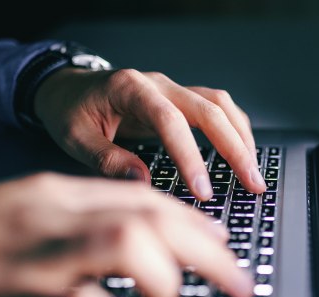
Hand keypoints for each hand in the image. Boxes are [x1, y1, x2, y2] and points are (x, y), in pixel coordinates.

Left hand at [34, 68, 266, 199]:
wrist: (66, 88)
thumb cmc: (68, 111)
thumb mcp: (74, 138)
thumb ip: (107, 160)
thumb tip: (143, 183)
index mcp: (130, 89)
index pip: (170, 121)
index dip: (190, 156)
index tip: (202, 190)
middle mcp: (158, 84)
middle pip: (209, 109)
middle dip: (235, 148)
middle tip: (251, 183)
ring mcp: (171, 90)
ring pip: (219, 105)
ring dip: (241, 138)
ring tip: (253, 173)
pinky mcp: (178, 100)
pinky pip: (215, 109)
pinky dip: (233, 130)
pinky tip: (241, 153)